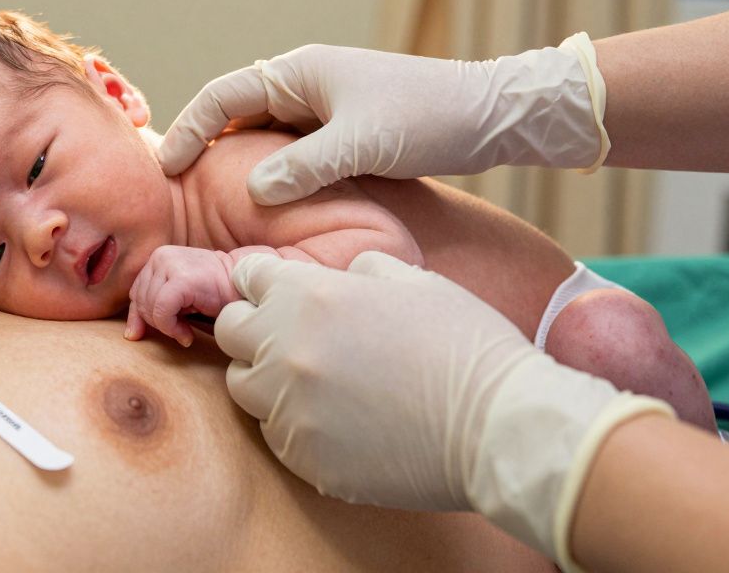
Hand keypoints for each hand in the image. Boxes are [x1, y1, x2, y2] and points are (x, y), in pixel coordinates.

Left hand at [126, 246, 237, 346]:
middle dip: (158, 324)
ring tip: (186, 331)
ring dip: (167, 328)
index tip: (166, 329)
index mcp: (158, 257)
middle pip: (139, 303)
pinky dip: (171, 329)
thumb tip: (130, 336)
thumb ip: (152, 310)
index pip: (135, 294)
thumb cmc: (214, 294)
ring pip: (149, 309)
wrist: (245, 285)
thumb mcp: (177, 299)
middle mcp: (160, 256)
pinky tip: (186, 334)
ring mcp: (170, 264)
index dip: (145, 318)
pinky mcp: (181, 279)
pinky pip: (161, 312)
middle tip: (180, 330)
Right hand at [157, 36, 608, 205]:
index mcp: (300, 72)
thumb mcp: (362, 144)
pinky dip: (268, 172)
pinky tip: (261, 203)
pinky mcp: (342, 130)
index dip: (190, 130)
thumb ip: (303, 168)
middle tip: (176, 190)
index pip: (223, 95)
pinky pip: (289, 151)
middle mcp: (304, 83)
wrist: (493, 114)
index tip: (167, 170)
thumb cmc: (429, 117)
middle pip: (234, 112)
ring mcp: (323, 107)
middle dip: (203, 147)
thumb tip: (253, 193)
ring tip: (207, 201)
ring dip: (235, 162)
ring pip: (261, 135)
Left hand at [215, 252, 672, 564]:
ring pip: (243, 387)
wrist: (498, 425)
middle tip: (294, 341)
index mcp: (308, 295)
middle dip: (254, 331)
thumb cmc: (464, 344)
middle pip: (231, 333)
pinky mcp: (302, 457)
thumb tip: (341, 275)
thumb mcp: (413, 280)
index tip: (280, 296)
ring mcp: (289, 407)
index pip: (247, 278)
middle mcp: (285, 349)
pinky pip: (275, 436)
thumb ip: (358, 270)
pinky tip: (339, 423)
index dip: (265, 285)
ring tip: (319, 385)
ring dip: (269, 381)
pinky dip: (296, 426)